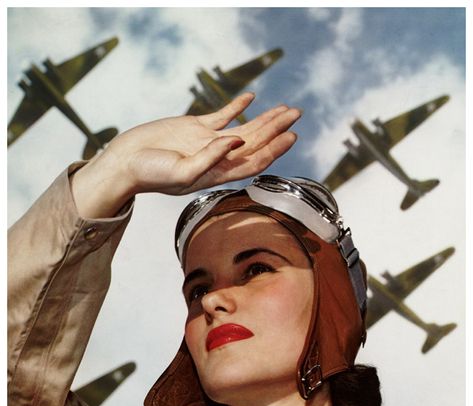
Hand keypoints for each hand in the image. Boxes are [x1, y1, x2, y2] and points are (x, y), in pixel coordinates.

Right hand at [72, 93, 300, 217]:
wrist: (126, 162)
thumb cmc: (150, 174)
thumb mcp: (183, 173)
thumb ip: (211, 160)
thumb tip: (238, 142)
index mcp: (217, 173)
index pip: (254, 161)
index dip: (274, 150)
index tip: (291, 137)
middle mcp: (217, 158)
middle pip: (255, 143)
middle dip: (276, 130)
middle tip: (296, 115)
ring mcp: (207, 141)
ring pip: (244, 128)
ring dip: (265, 119)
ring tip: (286, 109)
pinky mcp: (194, 127)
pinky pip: (221, 116)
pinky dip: (236, 107)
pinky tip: (251, 98)